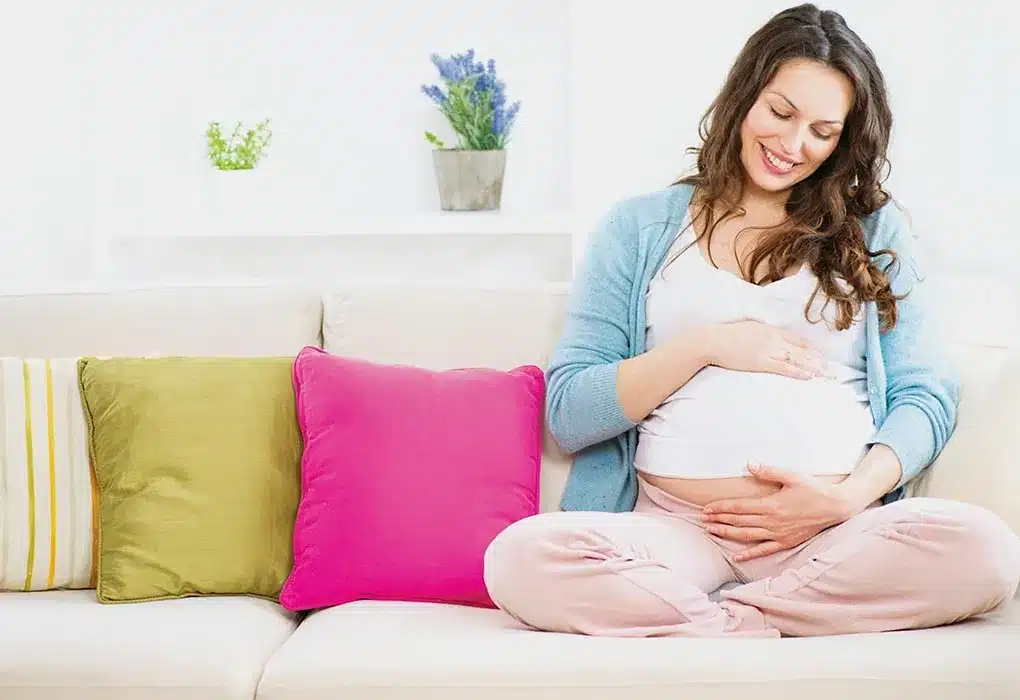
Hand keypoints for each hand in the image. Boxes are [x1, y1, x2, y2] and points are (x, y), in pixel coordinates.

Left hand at [701, 464, 857, 560]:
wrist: (836, 507)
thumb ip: (769, 471)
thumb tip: (749, 464)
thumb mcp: (792, 475)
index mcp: (771, 505)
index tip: (706, 508)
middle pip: (739, 521)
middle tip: (702, 519)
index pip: (739, 507)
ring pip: (747, 535)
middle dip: (719, 519)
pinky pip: (765, 550)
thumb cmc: (814, 489)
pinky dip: (750, 553)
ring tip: (712, 531)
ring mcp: (779, 534)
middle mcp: (773, 522)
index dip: (721, 508)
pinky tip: (737, 556)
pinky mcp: (787, 542)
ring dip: (728, 533)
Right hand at [703, 321, 827, 379]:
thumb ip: (764, 333)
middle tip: (830, 369)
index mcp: (771, 330)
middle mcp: (773, 338)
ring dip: (812, 367)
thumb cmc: (728, 335)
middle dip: (817, 360)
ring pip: (796, 358)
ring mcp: (768, 350)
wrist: (713, 341)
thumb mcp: (750, 328)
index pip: (797, 339)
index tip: (820, 357)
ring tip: (825, 374)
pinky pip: (784, 367)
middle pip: (801, 350)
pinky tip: (808, 376)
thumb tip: (771, 338)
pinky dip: (797, 372)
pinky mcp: (761, 361)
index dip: (810, 349)